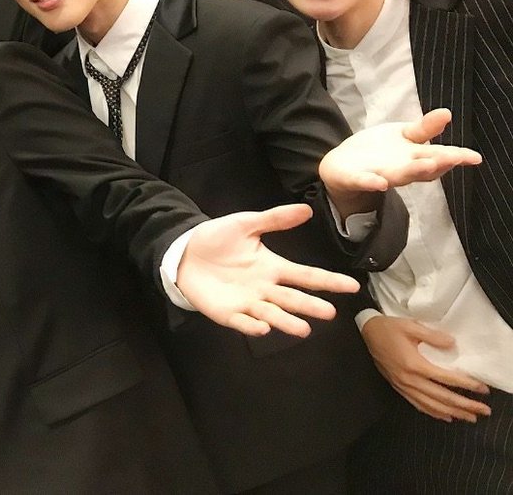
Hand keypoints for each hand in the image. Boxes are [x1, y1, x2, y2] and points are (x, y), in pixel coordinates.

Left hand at [177, 204, 359, 336]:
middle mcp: (266, 288)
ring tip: (303, 329)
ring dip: (287, 322)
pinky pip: (243, 323)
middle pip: (293, 299)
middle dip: (310, 306)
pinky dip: (253, 327)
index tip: (352, 286)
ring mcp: (248, 303)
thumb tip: (306, 209)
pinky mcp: (228, 314)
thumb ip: (274, 219)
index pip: (306, 275)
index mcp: (273, 267)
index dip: (329, 281)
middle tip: (329, 313)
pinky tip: (262, 328)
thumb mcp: (246, 224)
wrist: (184, 252)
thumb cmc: (217, 239)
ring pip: (273, 315)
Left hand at [320, 109, 481, 212]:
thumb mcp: (403, 134)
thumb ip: (424, 128)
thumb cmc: (379, 151)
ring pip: (399, 175)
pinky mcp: (356, 178)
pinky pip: (364, 181)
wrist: (343, 166)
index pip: (439, 157)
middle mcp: (402, 169)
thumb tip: (447, 112)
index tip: (475, 157)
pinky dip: (371, 182)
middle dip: (438, 163)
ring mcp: (379, 174)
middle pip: (423, 168)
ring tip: (427, 165)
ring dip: (413, 171)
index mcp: (415, 157)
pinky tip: (379, 183)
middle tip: (454, 158)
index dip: (457, 157)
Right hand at [361, 314, 490, 421]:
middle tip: (483, 410)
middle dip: (465, 405)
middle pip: (441, 397)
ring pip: (431, 405)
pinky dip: (433, 412)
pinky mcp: (398, 387)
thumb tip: (453, 345)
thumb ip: (432, 336)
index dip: (466, 385)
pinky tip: (445, 417)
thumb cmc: (389, 328)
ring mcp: (402, 385)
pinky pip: (418, 404)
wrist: (365, 332)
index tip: (483, 389)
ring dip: (452, 412)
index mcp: (413, 364)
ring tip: (469, 418)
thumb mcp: (410, 326)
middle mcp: (409, 379)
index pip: (446, 378)